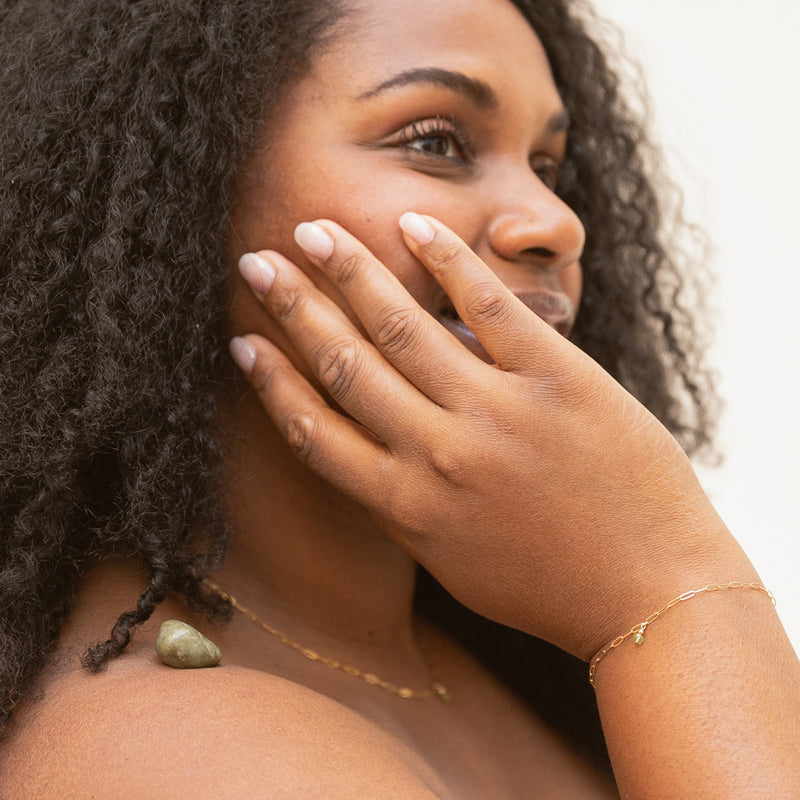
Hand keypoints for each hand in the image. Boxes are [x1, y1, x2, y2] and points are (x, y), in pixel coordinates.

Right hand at [232, 213, 754, 659]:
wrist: (654, 594)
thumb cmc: (550, 588)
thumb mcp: (455, 561)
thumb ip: (406, 506)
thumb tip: (379, 447)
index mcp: (407, 507)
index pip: (316, 430)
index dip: (272, 381)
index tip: (241, 342)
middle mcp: (438, 456)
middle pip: (344, 364)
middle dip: (291, 308)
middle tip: (254, 264)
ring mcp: (496, 413)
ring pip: (400, 326)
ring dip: (347, 272)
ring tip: (310, 233)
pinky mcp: (556, 379)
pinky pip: (488, 307)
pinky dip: (447, 261)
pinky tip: (412, 227)